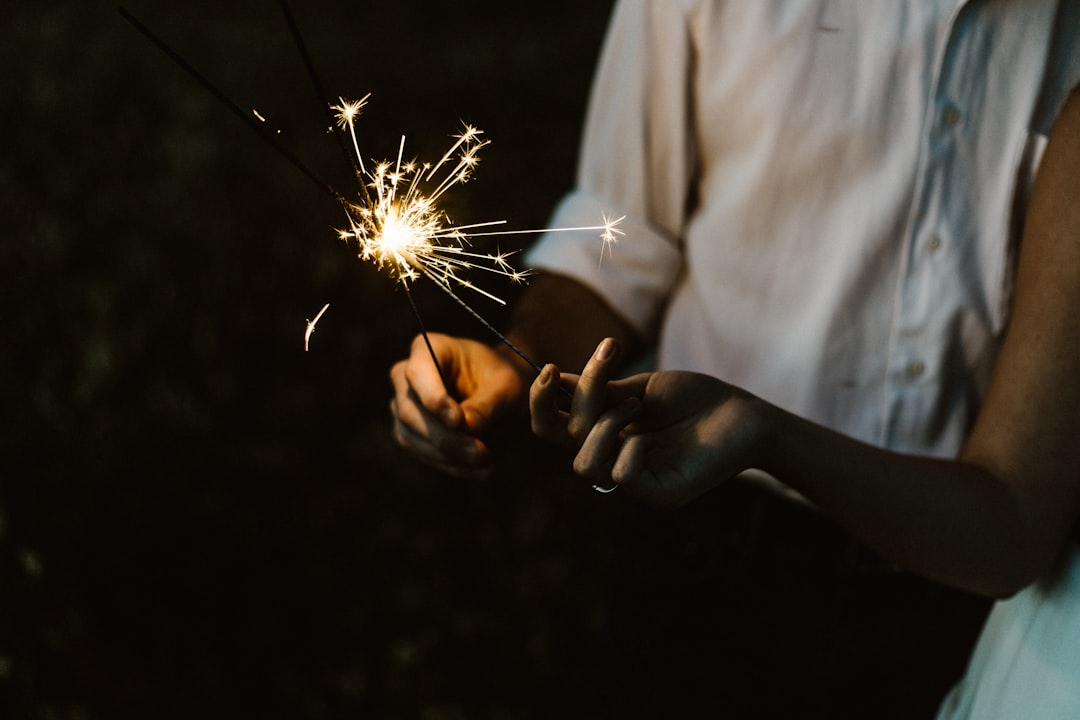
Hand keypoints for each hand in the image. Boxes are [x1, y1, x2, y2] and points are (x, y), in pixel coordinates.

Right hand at [390, 333, 527, 479]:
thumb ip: (485, 405)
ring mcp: (402, 406)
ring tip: (486, 463)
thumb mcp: (505, 387)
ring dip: (449, 456)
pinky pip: (423, 455)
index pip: (418, 373)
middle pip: (409, 410)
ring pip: (411, 438)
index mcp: (428, 348)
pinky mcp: (409, 434)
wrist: (501, 393)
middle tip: (481, 452)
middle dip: (445, 437)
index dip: (434, 399)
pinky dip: (452, 466)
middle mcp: (406, 376)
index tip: (457, 421)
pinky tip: (481, 471)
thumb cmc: (502, 380)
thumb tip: (466, 428)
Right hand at [530, 338, 766, 507]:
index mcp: (601, 434)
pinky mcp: (660, 495)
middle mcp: (610, 459)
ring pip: (584, 465)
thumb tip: (554, 377)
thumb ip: (598, 389)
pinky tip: (647, 435)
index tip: (550, 369)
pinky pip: (621, 478)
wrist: (745, 413)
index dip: (540, 402)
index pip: (551, 427)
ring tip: (636, 404)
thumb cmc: (695, 399)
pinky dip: (628, 451)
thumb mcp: (639, 387)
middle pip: (559, 442)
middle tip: (605, 365)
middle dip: (576, 400)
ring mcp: (634, 481)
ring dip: (603, 424)